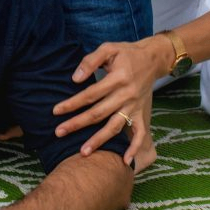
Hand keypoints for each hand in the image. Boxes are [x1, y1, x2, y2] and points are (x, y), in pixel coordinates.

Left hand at [52, 36, 167, 168]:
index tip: (56, 111)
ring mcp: (135, 106)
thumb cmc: (127, 53)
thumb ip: (90, 61)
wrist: (153, 58)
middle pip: (98, 113)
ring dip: (98, 141)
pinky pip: (140, 134)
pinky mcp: (142, 114)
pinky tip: (126, 162)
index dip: (72, 103)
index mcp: (118, 78)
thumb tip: (75, 79)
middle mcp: (127, 95)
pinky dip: (134, 148)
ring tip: (82, 153)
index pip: (90, 94)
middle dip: (77, 124)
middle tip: (59, 132)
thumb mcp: (108, 48)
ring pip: (114, 127)